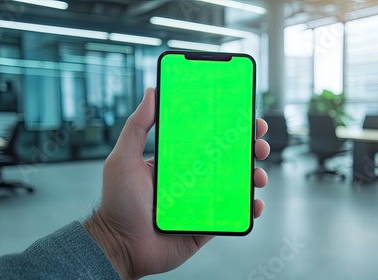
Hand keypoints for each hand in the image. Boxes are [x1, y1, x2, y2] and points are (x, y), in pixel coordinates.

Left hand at [85, 88, 269, 278]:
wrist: (119, 246)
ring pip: (236, 185)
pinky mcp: (207, 224)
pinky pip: (234, 214)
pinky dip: (249, 209)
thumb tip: (151, 92)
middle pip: (229, 160)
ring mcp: (202, 201)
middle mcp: (193, 178)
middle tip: (259, 144)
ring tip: (259, 175)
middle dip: (249, 149)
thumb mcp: (124, 158)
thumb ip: (137, 126)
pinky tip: (255, 204)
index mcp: (177, 161)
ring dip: (254, 176)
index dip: (228, 128)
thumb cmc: (117, 202)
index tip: (245, 117)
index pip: (208, 139)